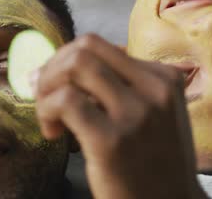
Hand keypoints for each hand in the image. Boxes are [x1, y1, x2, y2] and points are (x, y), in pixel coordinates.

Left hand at [34, 35, 204, 198]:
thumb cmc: (156, 165)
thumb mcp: (156, 115)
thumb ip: (125, 87)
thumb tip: (67, 62)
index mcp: (164, 79)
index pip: (101, 46)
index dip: (68, 62)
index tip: (59, 86)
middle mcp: (154, 90)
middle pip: (85, 47)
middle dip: (53, 67)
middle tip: (47, 96)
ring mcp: (135, 114)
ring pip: (75, 66)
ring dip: (48, 87)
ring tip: (51, 116)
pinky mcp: (111, 140)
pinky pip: (65, 100)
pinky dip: (47, 110)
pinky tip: (53, 133)